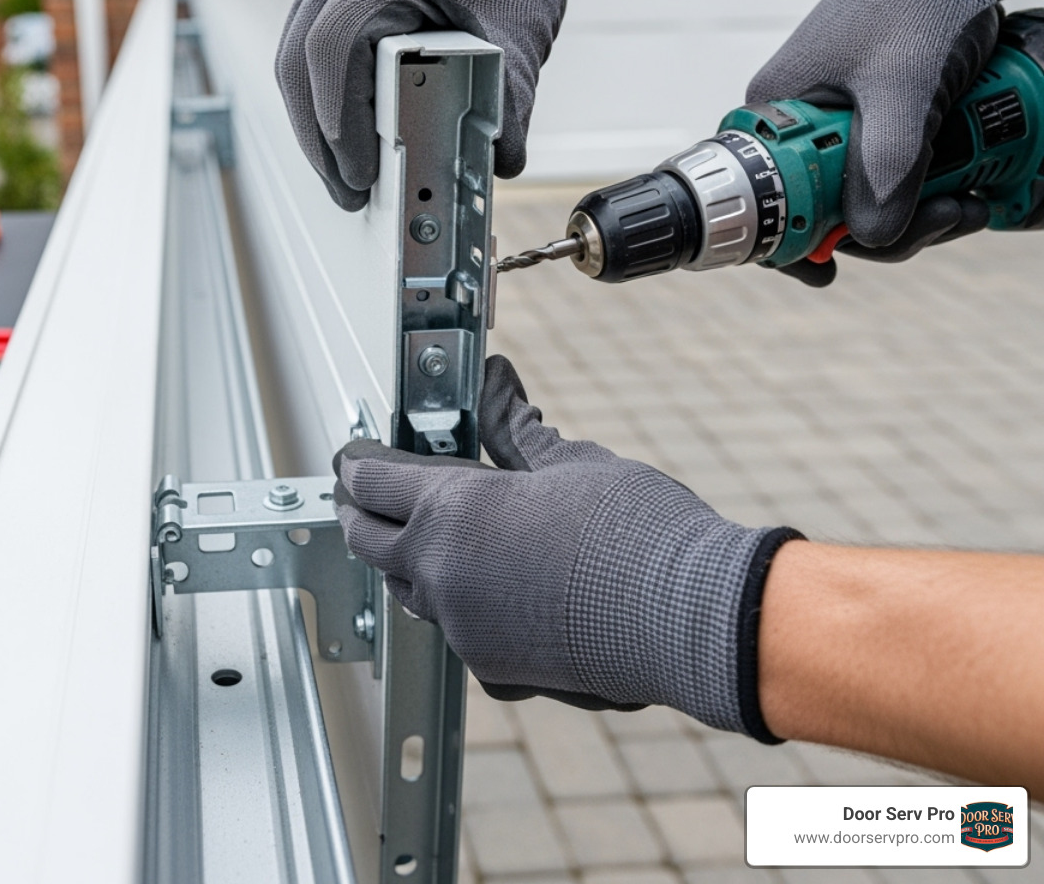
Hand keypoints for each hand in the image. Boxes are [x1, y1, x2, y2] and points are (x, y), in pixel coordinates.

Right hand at [275, 0, 619, 210]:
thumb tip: (493, 167)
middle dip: (321, 137)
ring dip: (316, 118)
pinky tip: (348, 127)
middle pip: (300, 60)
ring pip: (295, 54)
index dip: (339, 121)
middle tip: (350, 191)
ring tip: (348, 172)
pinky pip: (307, 38)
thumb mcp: (521, 32)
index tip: (361, 173)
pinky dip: (323, 88)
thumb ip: (509, 104)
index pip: (333, 50)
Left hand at [333, 356, 798, 737]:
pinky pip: (458, 634)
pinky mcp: (496, 669)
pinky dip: (461, 609)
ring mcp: (465, 628)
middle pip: (370, 542)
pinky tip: (484, 591)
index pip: (372, 483)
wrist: (695, 618)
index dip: (357, 466)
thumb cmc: (641, 534)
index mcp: (453, 511)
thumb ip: (516, 427)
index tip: (354, 458)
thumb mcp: (569, 463)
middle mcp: (444, 573)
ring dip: (407, 562)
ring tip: (422, 538)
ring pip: (411, 591)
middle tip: (361, 497)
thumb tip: (496, 381)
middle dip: (360, 515)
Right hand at [748, 0, 1040, 285]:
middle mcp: (796, 120)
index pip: (769, 200)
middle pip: (824, 206)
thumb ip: (886, 163)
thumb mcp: (905, 86)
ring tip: (970, 203)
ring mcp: (834, 120)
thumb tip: (870, 238)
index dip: (801, 241)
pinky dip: (923, 186)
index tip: (833, 273)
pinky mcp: (871, 117)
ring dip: (918, 210)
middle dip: (887, 227)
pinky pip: (885, 170)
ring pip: (862, 193)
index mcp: (776, 113)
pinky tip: (957, 187)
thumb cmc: (923, 0)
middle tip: (954, 218)